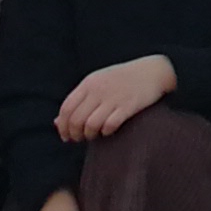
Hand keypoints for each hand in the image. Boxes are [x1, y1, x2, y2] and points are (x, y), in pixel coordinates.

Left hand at [57, 54, 177, 140]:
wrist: (153, 71)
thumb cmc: (122, 79)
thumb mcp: (97, 83)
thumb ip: (78, 101)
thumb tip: (57, 123)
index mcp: (89, 83)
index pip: (66, 108)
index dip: (63, 126)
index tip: (66, 136)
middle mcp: (99, 90)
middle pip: (76, 120)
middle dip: (75, 134)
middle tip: (80, 139)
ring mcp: (113, 98)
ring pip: (91, 125)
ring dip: (89, 135)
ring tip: (94, 136)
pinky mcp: (128, 106)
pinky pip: (110, 125)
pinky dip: (106, 132)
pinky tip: (108, 130)